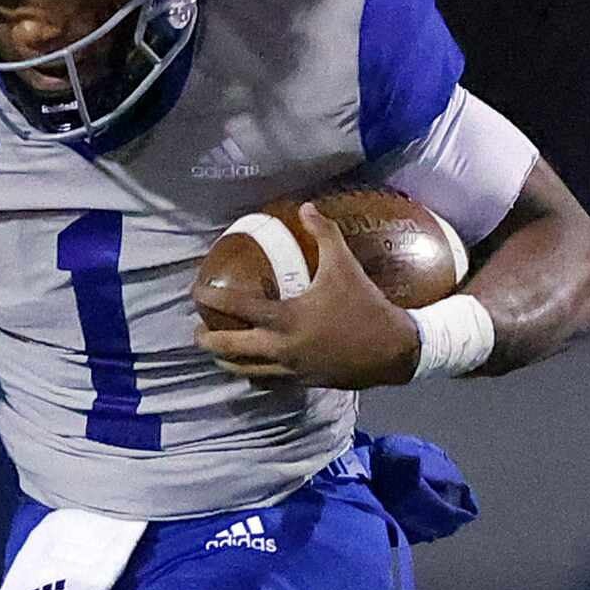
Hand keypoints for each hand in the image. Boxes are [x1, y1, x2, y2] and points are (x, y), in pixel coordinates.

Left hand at [194, 202, 422, 389]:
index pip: (238, 309)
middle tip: (197, 330)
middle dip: (208, 340)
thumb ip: (324, 234)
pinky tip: (248, 367)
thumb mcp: (344, 265)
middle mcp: (281, 348)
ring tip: (216, 351)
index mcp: (286, 319)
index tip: (197, 293)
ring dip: (225, 361)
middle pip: (231, 350)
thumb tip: (305, 207)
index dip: (212, 301)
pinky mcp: (301, 383)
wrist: (393, 350)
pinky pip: (267, 381)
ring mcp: (290, 370)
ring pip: (245, 371)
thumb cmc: (365, 305)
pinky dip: (252, 373)